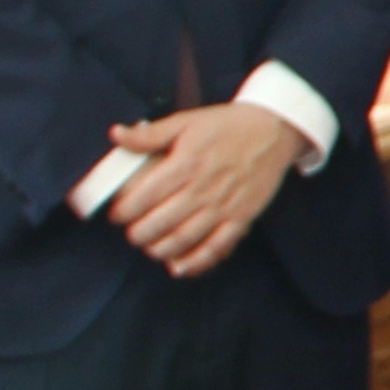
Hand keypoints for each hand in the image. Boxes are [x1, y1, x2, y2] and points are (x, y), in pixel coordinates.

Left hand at [104, 102, 305, 277]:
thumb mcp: (186, 121)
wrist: (273, 130)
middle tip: (133, 234)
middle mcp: (204, 187)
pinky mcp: (242, 217)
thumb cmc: (227, 125)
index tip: (117, 214)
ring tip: (151, 248)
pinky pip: (218, 246)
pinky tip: (180, 268)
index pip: (146, 194)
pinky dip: (198, 261)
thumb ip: (150, 134)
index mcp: (186, 163)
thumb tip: (116, 134)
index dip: (126, 210)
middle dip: (140, 233)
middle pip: (162, 221)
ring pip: (186, 238)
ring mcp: (224, 205)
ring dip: (162, 249)